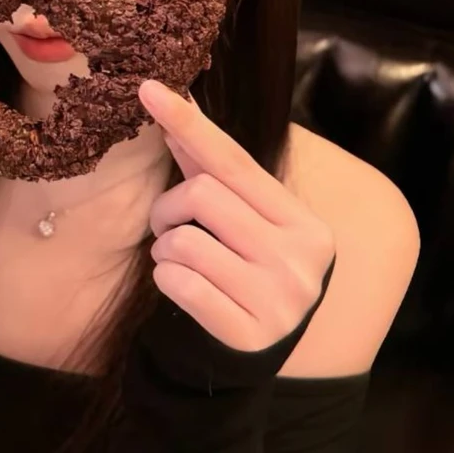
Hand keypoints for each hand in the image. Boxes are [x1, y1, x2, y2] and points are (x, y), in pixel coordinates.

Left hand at [139, 78, 334, 353]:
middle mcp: (298, 259)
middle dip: (168, 206)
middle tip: (165, 224)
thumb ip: (218, 178)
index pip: (236, 162)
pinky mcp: (246, 335)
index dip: (190, 124)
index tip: (149, 90)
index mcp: (304, 224)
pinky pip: (180, 285)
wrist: (258, 362)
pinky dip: (166, 279)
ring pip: (185, 242)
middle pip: (204, 195)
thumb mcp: (249, 227)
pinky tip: (177, 286)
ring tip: (175, 261)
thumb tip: (176, 111)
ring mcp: (276, 300)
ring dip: (164, 248)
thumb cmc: (250, 280)